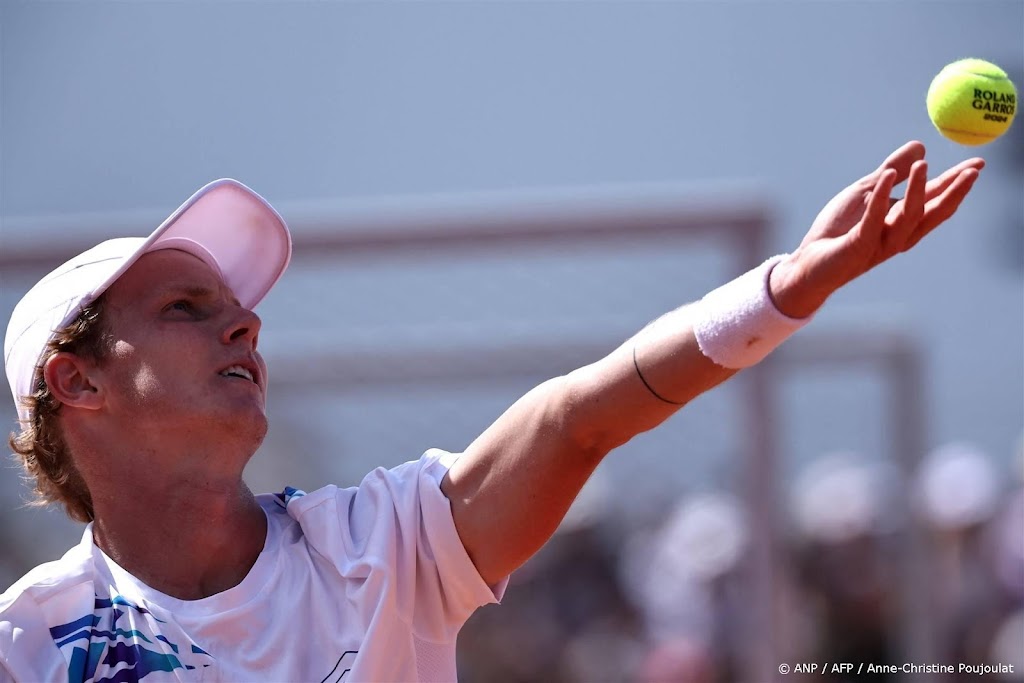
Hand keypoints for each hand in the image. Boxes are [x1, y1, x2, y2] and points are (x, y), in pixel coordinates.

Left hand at [769, 141, 983, 317]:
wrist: (807, 262)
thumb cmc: (837, 230)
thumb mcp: (865, 192)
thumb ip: (892, 172)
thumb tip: (921, 146)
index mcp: (901, 222)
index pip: (935, 200)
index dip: (956, 183)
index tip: (977, 164)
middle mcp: (898, 235)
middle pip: (932, 213)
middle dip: (953, 192)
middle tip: (972, 171)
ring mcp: (881, 243)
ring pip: (908, 217)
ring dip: (918, 190)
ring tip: (924, 165)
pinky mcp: (859, 246)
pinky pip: (873, 221)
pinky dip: (880, 199)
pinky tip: (886, 177)